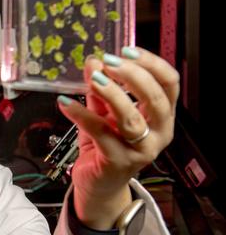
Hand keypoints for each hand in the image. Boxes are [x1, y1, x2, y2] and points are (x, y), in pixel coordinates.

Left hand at [57, 47, 179, 224]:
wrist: (97, 184)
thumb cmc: (105, 146)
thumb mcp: (104, 112)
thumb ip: (99, 88)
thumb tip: (93, 61)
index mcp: (162, 117)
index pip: (169, 84)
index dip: (151, 64)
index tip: (127, 50)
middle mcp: (158, 134)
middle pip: (156, 98)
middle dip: (132, 76)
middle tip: (109, 62)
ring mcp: (140, 151)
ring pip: (132, 118)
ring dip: (112, 94)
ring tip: (93, 78)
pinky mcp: (118, 162)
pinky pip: (100, 133)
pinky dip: (81, 115)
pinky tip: (65, 104)